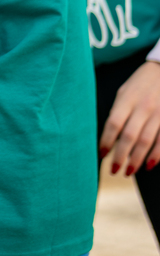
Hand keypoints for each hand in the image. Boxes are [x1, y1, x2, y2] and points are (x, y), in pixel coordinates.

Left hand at [101, 60, 159, 176]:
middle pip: (129, 136)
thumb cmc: (140, 84)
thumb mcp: (124, 92)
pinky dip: (156, 154)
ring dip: (137, 159)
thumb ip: (118, 112)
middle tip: (114, 170)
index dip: (106, 141)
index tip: (101, 155)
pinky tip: (149, 165)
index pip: (113, 124)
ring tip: (129, 171)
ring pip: (146, 141)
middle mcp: (142, 107)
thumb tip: (110, 136)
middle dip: (121, 156)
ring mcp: (158, 113)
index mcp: (126, 99)